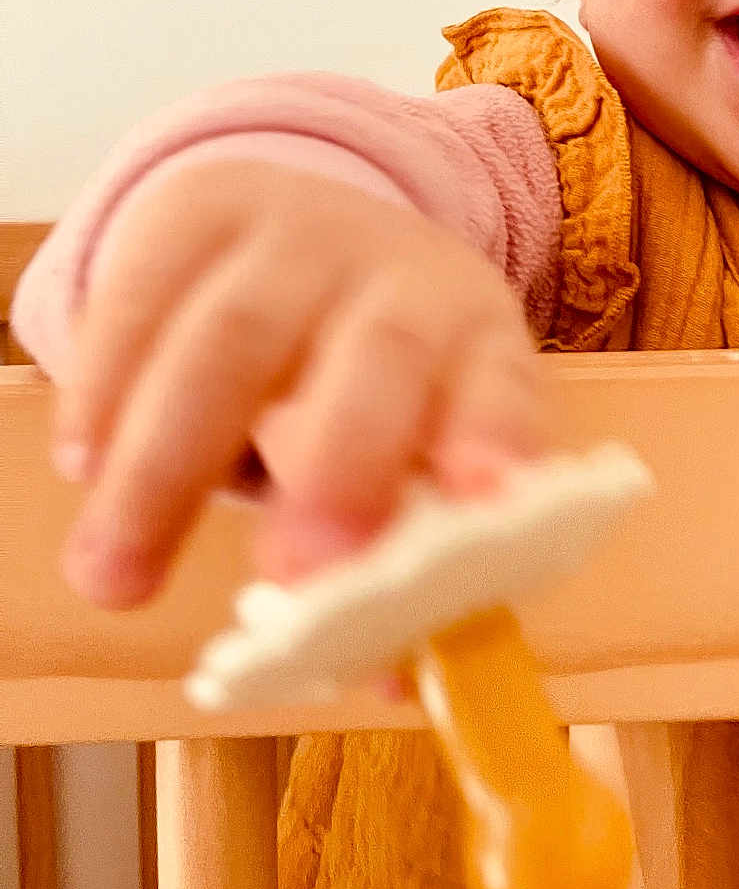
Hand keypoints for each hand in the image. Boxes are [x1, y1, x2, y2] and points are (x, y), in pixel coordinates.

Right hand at [52, 159, 548, 609]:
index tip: (489, 509)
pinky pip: (143, 297)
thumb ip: (407, 554)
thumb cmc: (370, 379)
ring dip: (168, 466)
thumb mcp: (410, 448)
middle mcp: (403, 277)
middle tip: (294, 578)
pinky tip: (84, 468)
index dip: (496, 443)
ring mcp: (300, 234)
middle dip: (340, 467)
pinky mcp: (199, 213)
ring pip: (233, 337)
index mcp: (479, 342)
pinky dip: (107, 389)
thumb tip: (396, 676)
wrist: (304, 229)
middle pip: (380, 358)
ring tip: (117, 581)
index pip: (504, 389)